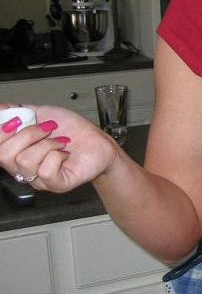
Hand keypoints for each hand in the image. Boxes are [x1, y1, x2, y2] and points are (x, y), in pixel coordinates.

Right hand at [0, 103, 119, 193]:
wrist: (99, 142)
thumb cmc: (73, 130)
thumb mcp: (43, 114)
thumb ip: (19, 111)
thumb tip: (1, 108)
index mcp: (17, 153)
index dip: (2, 132)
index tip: (18, 120)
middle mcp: (23, 169)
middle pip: (4, 155)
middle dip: (28, 134)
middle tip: (47, 129)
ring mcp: (39, 179)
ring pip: (25, 161)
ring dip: (46, 144)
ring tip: (60, 142)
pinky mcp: (57, 185)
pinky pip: (44, 172)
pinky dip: (57, 156)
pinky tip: (65, 153)